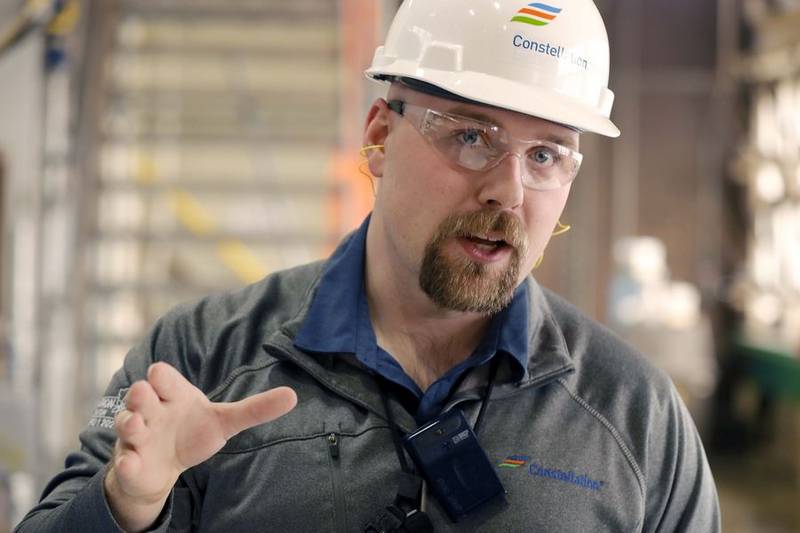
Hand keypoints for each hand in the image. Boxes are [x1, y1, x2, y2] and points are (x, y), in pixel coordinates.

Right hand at [104, 362, 296, 530]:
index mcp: (173, 394)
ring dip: (130, 423)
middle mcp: (150, 410)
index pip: (163, 376)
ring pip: (126, 423)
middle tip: (145, 394)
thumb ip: (255, 409)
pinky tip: (132, 462)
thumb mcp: (224, 421)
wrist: (164, 465)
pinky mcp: (130, 461)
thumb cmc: (192, 431)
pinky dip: (126, 462)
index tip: (160, 374)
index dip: (162, 376)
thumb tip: (293, 396)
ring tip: (139, 425)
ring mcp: (137, 435)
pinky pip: (124, 461)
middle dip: (141, 394)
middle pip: (141, 395)